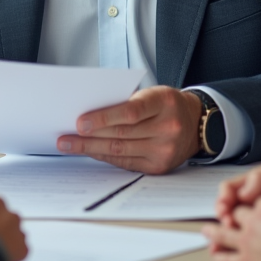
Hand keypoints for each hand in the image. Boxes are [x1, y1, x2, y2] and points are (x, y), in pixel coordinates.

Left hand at [56, 85, 201, 173]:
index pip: (131, 111)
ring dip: (90, 148)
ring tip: (69, 145)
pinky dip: (105, 156)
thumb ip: (127, 102)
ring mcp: (165, 149)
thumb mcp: (153, 93)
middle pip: (121, 134)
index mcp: (165, 102)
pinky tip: (90, 152)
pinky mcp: (159, 166)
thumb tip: (89, 114)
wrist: (196, 123)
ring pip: (120, 150)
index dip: (104, 117)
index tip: (80, 122)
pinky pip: (125, 162)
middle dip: (89, 136)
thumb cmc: (167, 104)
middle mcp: (168, 127)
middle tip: (64, 137)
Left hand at [202, 197, 260, 260]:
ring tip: (207, 230)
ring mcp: (246, 242)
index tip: (255, 209)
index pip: (254, 201)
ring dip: (214, 232)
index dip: (253, 205)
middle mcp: (253, 222)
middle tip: (226, 218)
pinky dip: (219, 256)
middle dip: (230, 215)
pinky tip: (216, 255)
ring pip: (222, 233)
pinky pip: (226, 259)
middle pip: (236, 214)